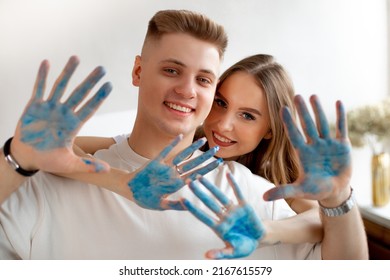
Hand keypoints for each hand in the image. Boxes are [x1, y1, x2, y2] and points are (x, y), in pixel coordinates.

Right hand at [12, 56, 111, 173]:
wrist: (27, 157)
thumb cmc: (48, 160)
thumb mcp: (69, 165)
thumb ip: (87, 166)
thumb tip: (107, 170)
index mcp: (73, 125)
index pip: (89, 108)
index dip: (99, 97)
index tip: (110, 85)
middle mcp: (64, 113)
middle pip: (79, 93)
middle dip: (90, 81)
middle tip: (102, 69)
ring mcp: (49, 108)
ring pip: (61, 86)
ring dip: (68, 73)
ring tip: (76, 58)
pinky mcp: (34, 106)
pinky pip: (38, 88)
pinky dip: (41, 76)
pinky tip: (46, 62)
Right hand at [127, 135, 222, 210]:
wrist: (130, 190)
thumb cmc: (145, 199)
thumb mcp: (162, 205)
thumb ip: (175, 205)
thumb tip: (188, 205)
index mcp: (176, 184)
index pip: (195, 174)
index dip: (207, 169)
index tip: (218, 163)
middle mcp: (172, 173)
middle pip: (192, 163)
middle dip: (205, 157)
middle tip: (217, 149)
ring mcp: (164, 167)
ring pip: (181, 155)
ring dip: (192, 148)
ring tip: (203, 140)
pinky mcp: (155, 162)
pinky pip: (164, 152)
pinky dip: (172, 144)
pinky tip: (180, 136)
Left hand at [183, 173, 264, 258]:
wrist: (260, 240)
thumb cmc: (244, 246)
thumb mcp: (232, 252)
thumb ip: (220, 254)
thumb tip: (207, 256)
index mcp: (219, 228)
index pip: (203, 216)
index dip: (193, 208)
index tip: (182, 200)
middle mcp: (223, 216)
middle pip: (208, 203)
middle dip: (198, 192)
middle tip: (187, 181)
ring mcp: (233, 210)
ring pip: (219, 195)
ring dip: (210, 186)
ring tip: (200, 176)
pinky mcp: (244, 206)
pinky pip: (238, 193)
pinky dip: (233, 183)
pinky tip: (227, 173)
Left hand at [263, 95, 351, 204]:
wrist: (334, 191)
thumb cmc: (315, 189)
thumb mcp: (299, 190)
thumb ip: (282, 191)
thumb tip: (263, 197)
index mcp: (302, 153)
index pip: (294, 134)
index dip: (289, 122)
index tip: (282, 109)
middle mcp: (313, 145)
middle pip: (307, 125)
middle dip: (303, 111)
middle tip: (297, 95)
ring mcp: (327, 143)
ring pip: (322, 124)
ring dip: (318, 110)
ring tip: (313, 96)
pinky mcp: (342, 145)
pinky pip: (341, 128)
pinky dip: (340, 116)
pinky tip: (338, 102)